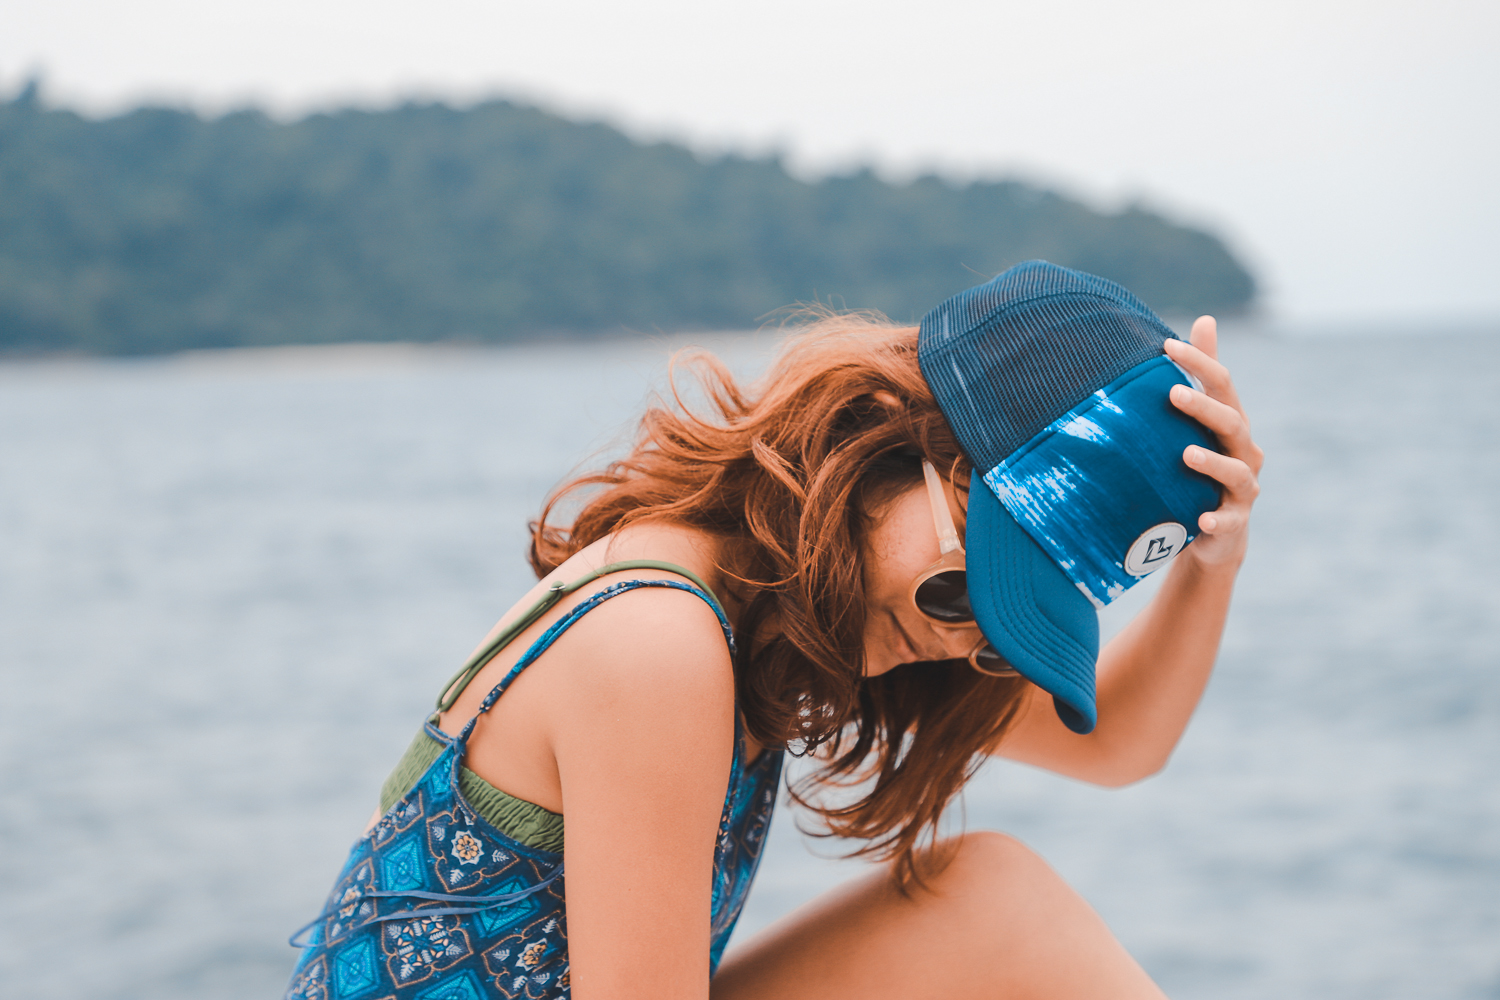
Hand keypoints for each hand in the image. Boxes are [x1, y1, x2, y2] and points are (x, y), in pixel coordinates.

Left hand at [1162, 317, 1262, 569]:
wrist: (1216, 530)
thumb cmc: (1203, 464)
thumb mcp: (1203, 419)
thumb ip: (1205, 373)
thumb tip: (1206, 318)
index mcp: (1232, 422)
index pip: (1221, 384)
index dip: (1199, 362)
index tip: (1166, 346)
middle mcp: (1243, 451)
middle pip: (1232, 423)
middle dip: (1205, 407)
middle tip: (1173, 393)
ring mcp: (1242, 488)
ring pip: (1235, 471)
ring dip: (1212, 463)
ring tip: (1186, 454)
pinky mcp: (1233, 522)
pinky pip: (1228, 521)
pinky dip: (1217, 519)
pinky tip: (1202, 518)